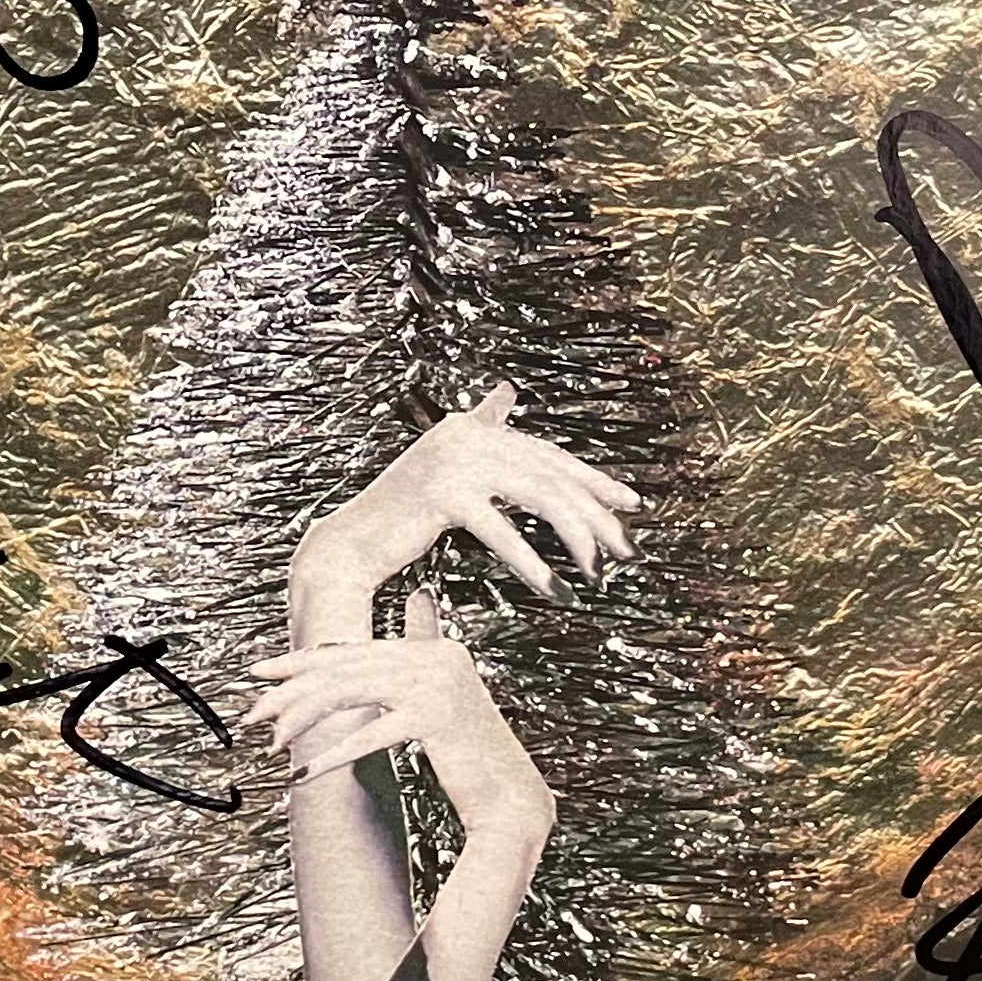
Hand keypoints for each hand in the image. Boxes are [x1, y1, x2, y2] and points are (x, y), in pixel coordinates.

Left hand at [248, 588, 557, 846]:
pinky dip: (331, 754)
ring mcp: (437, 682)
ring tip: (271, 740)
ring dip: (303, 719)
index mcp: (436, 648)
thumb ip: (414, 669)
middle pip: (345, 668)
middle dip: (292, 690)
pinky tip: (303, 772)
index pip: (354, 650)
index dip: (304, 661)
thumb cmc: (470, 760)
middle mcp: (438, 656)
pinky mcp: (433, 715)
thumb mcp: (440, 705)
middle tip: (252, 710)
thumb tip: (406, 613)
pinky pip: (366, 734)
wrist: (511, 801)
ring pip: (349, 693)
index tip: (262, 670)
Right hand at [289, 382, 639, 632]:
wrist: (350, 543)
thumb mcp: (447, 470)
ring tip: (598, 573)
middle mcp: (465, 435)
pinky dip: (532, 565)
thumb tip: (507, 390)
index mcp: (470, 429)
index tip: (631, 503)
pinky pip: (502, 531)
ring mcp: (454, 461)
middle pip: (551, 474)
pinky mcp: (444, 494)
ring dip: (576, 539)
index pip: (547, 454)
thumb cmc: (401, 517)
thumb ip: (479, 433)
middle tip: (627, 551)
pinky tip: (555, 590)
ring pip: (538, 497)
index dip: (592, 480)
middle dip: (596, 515)